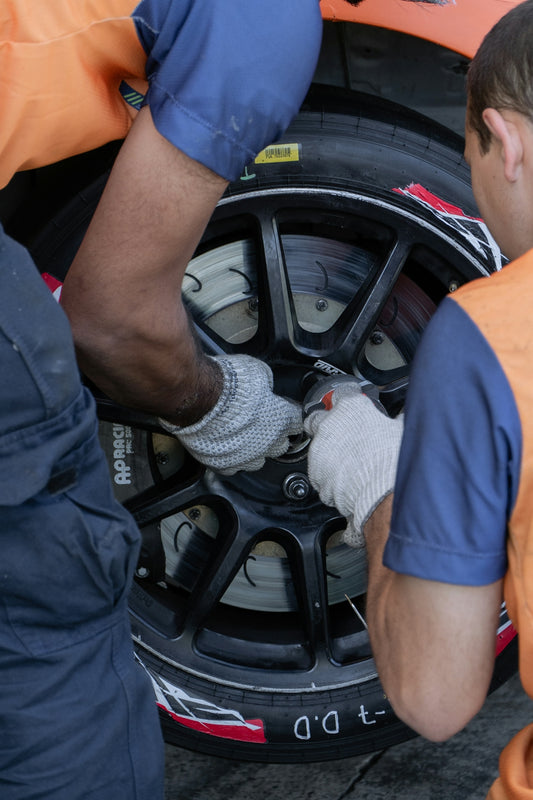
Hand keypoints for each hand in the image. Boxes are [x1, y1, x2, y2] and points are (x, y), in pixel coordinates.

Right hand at [159, 354, 301, 473]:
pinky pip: (231, 467)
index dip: (290, 415)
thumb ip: (265, 383)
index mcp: (281, 419)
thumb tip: (264, 384)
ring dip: (253, 451)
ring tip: (241, 438)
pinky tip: (223, 448)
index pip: (297, 422)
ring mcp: (246, 456)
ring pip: (257, 461)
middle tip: (261, 423)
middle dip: (274, 436)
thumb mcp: (256, 371)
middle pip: (280, 446)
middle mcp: (267, 442)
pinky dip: (229, 459)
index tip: (284, 410)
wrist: (200, 399)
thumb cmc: (228, 383)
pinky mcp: (223, 464)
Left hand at [304, 382, 402, 545]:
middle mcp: (329, 424)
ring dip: (329, 451)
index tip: (352, 408)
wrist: (382, 493)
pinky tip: (346, 478)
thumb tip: (404, 416)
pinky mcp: (315, 473)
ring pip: (318, 446)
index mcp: (350, 407)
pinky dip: (328, 474)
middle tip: (344, 434)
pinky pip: (319, 471)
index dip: (348, 401)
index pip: (342, 393)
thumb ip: (396, 419)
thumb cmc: (394, 460)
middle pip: (319, 417)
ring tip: (352, 463)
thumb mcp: (402, 430)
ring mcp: (319, 449)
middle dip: (327, 424)